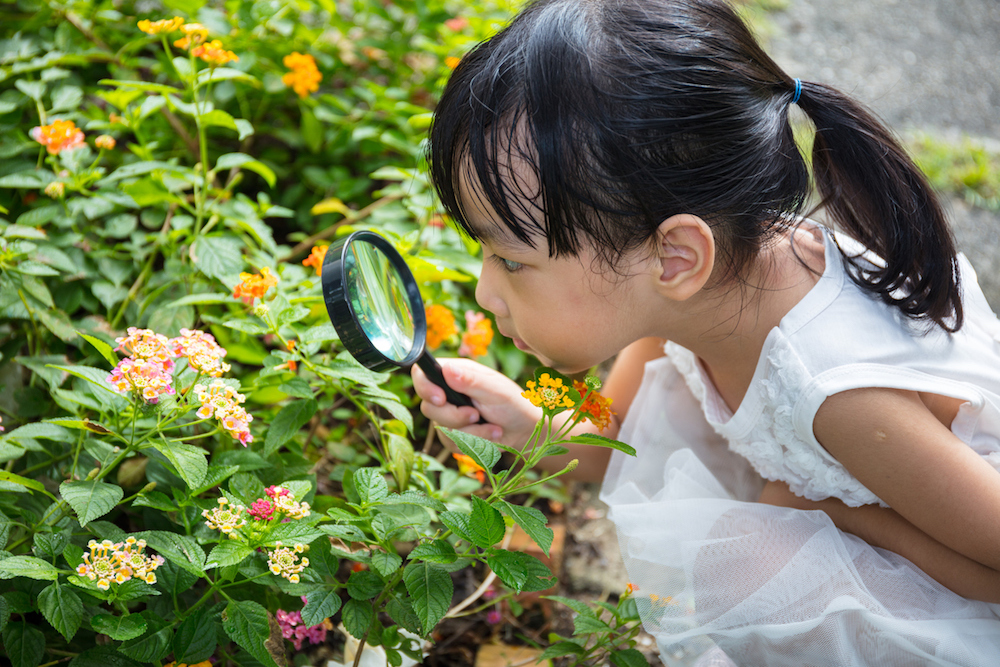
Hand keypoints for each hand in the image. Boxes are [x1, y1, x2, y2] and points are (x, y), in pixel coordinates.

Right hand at [411, 358, 541, 449]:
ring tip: (494, 427)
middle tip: (476, 415)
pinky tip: (491, 436)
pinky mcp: (453, 435)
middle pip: (428, 406)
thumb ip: (471, 380)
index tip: (441, 398)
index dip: (424, 386)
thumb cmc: (514, 403)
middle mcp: (448, 392)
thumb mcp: (495, 390)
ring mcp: (449, 415)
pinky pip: (451, 443)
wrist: (526, 431)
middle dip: (454, 416)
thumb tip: (446, 369)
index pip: (422, 374)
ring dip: (470, 432)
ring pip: (441, 428)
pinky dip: (473, 443)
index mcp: (455, 373)